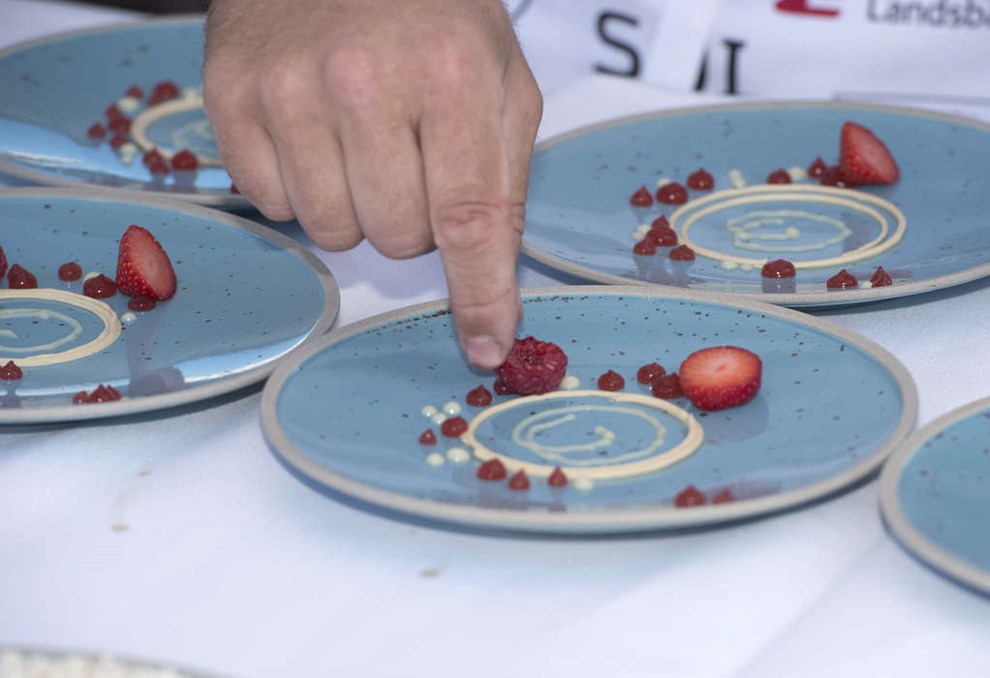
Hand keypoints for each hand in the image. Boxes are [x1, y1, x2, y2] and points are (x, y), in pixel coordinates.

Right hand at [203, 0, 542, 367]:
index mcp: (451, 76)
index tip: (487, 347)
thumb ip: (505, 177)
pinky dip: (302, 187)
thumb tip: (495, 278)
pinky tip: (314, 133)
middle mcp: (364, 84)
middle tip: (410, 157)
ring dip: (357, 208)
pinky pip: (275, 206)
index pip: (469, 219)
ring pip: (333, 234)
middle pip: (397, 239)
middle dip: (414, 219)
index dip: (480, 295)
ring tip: (360, 142)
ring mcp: (287, 91)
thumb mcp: (499, 78)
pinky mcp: (230, 98)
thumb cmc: (428, 14)